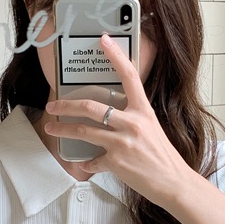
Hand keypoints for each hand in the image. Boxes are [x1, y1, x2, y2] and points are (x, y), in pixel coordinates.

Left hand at [43, 34, 195, 206]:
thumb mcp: (151, 129)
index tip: (103, 41)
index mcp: (143, 111)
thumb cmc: (162, 156)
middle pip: (90, 107)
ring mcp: (122, 143)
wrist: (172, 182)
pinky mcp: (116, 162)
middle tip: (54, 105)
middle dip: (66, 105)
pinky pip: (93, 161)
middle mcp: (132, 123)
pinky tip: (87, 164)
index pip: (129, 76)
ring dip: (63, 130)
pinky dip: (88, 163)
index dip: (115, 56)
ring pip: (83, 131)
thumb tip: (109, 115)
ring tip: (52, 128)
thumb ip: (131, 119)